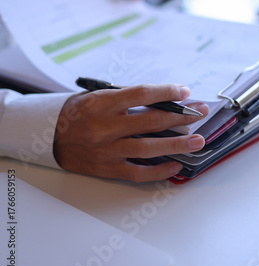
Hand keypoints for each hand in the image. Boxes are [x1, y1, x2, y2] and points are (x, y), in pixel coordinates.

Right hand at [53, 84, 207, 181]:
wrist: (51, 136)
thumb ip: (126, 98)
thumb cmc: (79, 112)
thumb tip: (163, 101)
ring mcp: (107, 151)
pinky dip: (159, 170)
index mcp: (102, 104)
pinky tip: (176, 165)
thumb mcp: (98, 96)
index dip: (166, 92)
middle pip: (150, 122)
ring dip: (177, 145)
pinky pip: (138, 173)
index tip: (184, 92)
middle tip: (200, 113)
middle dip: (180, 117)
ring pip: (148, 149)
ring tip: (197, 141)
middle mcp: (105, 127)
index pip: (141, 94)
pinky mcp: (107, 169)